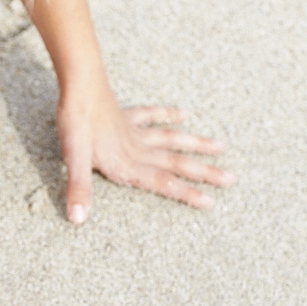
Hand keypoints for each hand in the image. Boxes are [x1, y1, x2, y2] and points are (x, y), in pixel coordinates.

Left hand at [57, 90, 234, 222]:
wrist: (79, 86)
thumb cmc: (75, 123)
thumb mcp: (74, 159)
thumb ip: (79, 189)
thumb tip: (77, 219)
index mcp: (127, 163)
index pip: (162, 183)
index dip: (186, 193)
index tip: (211, 202)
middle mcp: (137, 149)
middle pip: (176, 163)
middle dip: (204, 172)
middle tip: (232, 178)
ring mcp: (134, 131)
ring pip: (172, 139)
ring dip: (196, 144)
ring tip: (221, 146)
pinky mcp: (127, 115)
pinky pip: (152, 115)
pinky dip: (169, 115)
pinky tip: (185, 114)